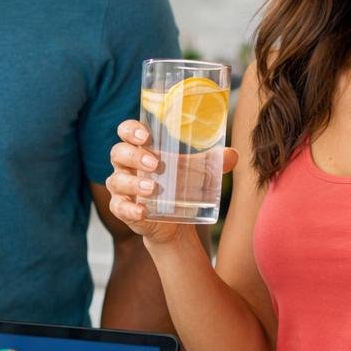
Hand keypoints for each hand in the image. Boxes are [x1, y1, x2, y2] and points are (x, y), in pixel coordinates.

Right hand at [106, 119, 238, 244]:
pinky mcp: (122, 209)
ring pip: (117, 181)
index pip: (126, 131)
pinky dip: (129, 209)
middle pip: (118, 153)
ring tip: (153, 189)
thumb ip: (212, 163)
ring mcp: (121, 188)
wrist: (174, 220)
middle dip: (135, 156)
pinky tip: (142, 211)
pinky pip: (119, 207)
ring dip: (134, 183)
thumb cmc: (178, 185)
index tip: (145, 135)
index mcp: (139, 148)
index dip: (131, 130)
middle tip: (155, 164)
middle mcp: (125, 166)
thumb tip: (233, 155)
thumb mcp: (195, 172)